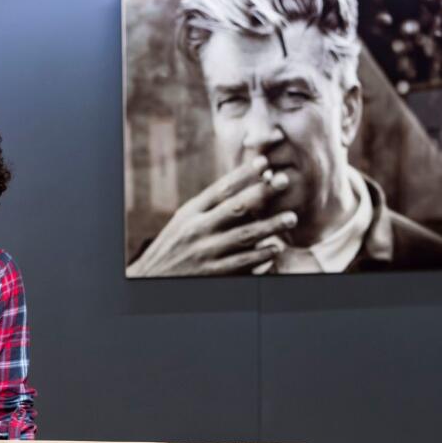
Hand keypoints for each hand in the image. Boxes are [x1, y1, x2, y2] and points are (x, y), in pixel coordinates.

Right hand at [126, 156, 297, 277]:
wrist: (151, 281)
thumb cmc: (174, 247)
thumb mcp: (184, 222)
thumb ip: (209, 208)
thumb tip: (241, 188)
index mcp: (191, 213)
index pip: (220, 189)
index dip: (244, 174)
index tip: (264, 162)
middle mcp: (198, 230)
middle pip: (236, 207)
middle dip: (262, 192)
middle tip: (284, 181)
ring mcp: (206, 253)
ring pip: (244, 236)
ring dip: (270, 225)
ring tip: (290, 218)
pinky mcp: (212, 274)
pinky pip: (241, 263)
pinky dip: (260, 255)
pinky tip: (275, 249)